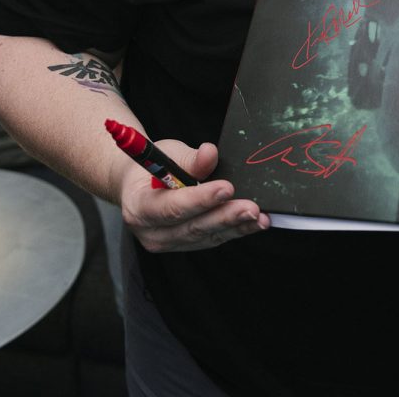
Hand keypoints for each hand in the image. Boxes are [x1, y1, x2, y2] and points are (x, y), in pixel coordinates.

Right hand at [120, 139, 269, 251]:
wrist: (139, 185)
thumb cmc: (151, 167)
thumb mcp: (167, 154)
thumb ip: (189, 159)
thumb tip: (210, 154)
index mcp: (139, 207)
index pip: (172, 207)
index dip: (200, 199)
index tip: (226, 187)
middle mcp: (152, 232)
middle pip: (192, 228)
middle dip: (224, 217)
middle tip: (251, 208)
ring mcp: (169, 242)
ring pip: (206, 236)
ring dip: (236, 227)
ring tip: (259, 217)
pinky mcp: (186, 245)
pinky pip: (213, 238)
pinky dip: (235, 230)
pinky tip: (254, 223)